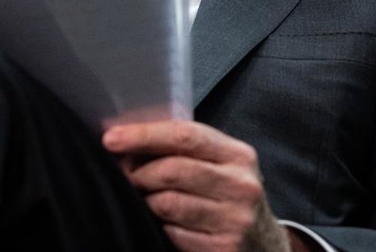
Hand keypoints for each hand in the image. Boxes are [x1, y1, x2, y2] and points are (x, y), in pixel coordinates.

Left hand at [102, 120, 300, 251]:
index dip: (145, 135)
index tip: (111, 138)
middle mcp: (241, 185)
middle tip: (123, 175)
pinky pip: (173, 234)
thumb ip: (186, 150)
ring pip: (167, 204)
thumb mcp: (222, 166)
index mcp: (239, 155)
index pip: (186, 135)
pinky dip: (161, 227)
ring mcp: (234, 220)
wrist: (264, 246)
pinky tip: (163, 224)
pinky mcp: (223, 249)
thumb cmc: (230, 197)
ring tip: (144, 199)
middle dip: (138, 173)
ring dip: (145, 201)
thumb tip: (130, 141)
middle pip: (172, 170)